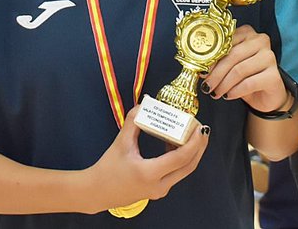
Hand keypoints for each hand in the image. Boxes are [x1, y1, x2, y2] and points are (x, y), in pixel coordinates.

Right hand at [84, 104, 208, 213]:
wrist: (96, 192)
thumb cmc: (107, 169)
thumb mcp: (120, 144)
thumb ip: (132, 122)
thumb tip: (143, 104)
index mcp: (150, 173)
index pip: (180, 158)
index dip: (194, 142)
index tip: (200, 127)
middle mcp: (159, 185)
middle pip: (189, 166)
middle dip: (199, 146)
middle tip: (201, 128)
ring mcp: (159, 191)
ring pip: (184, 171)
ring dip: (191, 153)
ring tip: (192, 134)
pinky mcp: (157, 191)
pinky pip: (176, 174)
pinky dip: (181, 159)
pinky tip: (175, 144)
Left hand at [202, 25, 287, 113]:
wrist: (267, 95)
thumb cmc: (247, 77)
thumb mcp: (231, 67)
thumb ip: (219, 63)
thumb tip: (201, 68)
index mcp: (247, 33)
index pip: (227, 42)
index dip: (212, 58)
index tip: (202, 70)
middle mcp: (261, 41)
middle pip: (233, 55)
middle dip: (216, 73)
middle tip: (207, 86)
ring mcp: (269, 57)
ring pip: (240, 70)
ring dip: (224, 84)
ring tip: (216, 93)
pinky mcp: (274, 75)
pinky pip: (249, 83)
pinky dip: (235, 91)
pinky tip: (229, 95)